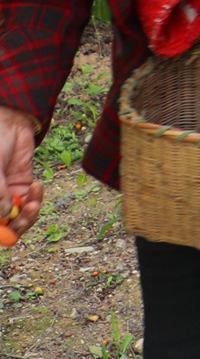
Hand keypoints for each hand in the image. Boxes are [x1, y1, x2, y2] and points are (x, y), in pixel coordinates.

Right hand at [0, 105, 42, 242]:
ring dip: (28, 214)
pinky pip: (31, 201)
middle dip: (17, 226)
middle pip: (5, 225)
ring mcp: (7, 193)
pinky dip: (36, 198)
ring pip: (19, 217)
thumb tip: (7, 216)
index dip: (0, 234)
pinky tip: (37, 185)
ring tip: (33, 202)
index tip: (10, 237)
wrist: (8, 121)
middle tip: (27, 215)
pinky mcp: (22, 185)